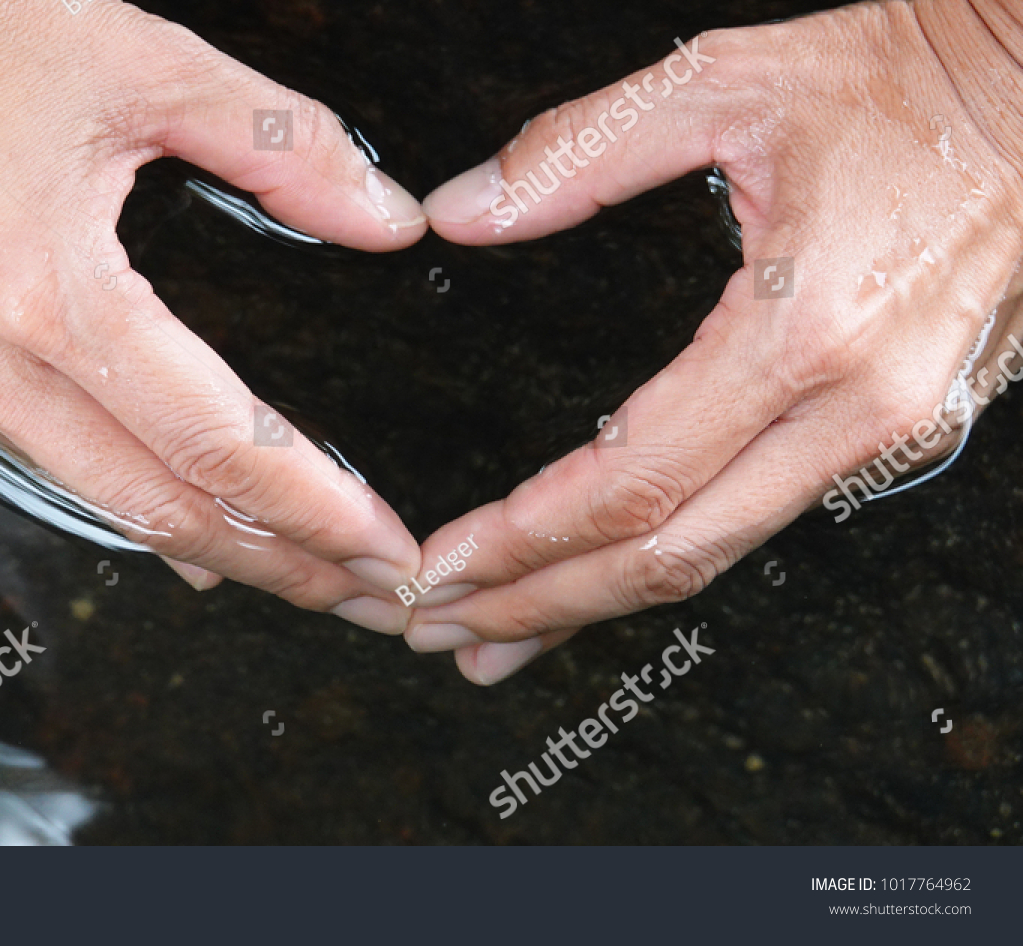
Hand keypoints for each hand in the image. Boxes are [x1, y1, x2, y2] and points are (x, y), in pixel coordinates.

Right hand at [0, 0, 427, 630]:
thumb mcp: (146, 63)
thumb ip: (285, 147)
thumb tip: (384, 217)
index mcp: (48, 289)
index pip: (212, 441)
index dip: (309, 506)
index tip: (380, 547)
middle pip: (156, 504)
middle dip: (272, 562)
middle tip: (360, 592)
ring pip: (96, 498)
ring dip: (203, 545)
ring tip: (293, 570)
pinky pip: (43, 458)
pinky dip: (124, 500)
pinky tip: (179, 526)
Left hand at [408, 0, 1022, 682]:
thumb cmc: (905, 78)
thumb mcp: (721, 85)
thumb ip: (576, 156)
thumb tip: (463, 208)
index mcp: (804, 329)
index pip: (631, 479)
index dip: (523, 537)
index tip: (441, 564)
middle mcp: (854, 405)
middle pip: (668, 555)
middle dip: (541, 605)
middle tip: (443, 631)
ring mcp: (888, 432)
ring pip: (714, 556)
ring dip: (595, 605)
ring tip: (501, 633)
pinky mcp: (898, 433)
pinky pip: (756, 519)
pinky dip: (665, 557)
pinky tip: (604, 572)